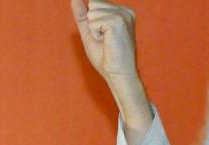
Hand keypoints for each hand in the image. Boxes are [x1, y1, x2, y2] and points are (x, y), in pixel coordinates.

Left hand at [71, 0, 152, 144]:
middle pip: (93, 4)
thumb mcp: (90, 32)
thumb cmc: (106, 57)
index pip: (94, 3)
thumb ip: (82, 14)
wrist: (118, 74)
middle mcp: (125, 10)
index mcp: (122, 12)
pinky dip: (95, 34)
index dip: (91, 21)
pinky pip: (93, 21)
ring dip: (93, 30)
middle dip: (91, 24)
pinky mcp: (118, 21)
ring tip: (105, 42)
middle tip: (103, 40)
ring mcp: (123, 14)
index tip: (102, 36)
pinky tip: (107, 42)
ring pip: (92, 12)